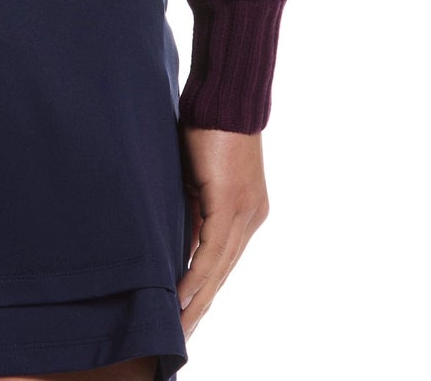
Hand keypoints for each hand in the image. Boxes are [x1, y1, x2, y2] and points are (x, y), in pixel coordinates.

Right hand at [175, 125, 269, 337]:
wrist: (225, 93)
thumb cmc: (208, 124)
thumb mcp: (197, 176)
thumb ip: (193, 209)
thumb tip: (178, 241)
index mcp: (246, 211)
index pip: (223, 260)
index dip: (205, 289)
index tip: (187, 314)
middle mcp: (251, 218)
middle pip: (223, 273)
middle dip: (201, 306)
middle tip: (182, 337)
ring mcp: (245, 212)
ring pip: (219, 269)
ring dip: (197, 301)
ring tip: (179, 328)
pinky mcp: (230, 203)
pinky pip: (212, 250)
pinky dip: (195, 275)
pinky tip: (180, 297)